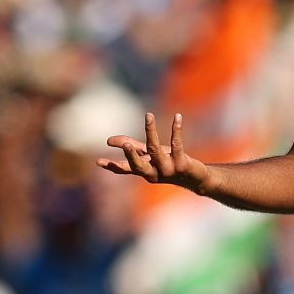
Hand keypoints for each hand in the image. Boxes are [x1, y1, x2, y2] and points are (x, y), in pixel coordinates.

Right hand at [100, 113, 214, 193]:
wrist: (195, 178)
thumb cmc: (169, 164)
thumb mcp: (149, 155)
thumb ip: (133, 147)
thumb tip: (109, 140)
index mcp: (144, 171)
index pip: (125, 169)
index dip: (112, 165)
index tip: (98, 162)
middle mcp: (154, 172)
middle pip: (139, 166)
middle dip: (132, 155)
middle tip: (125, 144)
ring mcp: (168, 169)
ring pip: (156, 150)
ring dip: (152, 132)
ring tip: (148, 116)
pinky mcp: (182, 164)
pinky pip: (177, 144)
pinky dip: (176, 129)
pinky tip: (177, 117)